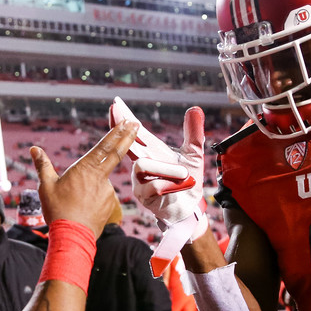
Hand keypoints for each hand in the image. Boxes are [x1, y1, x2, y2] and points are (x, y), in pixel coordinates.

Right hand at [30, 119, 136, 235]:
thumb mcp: (45, 186)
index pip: (106, 146)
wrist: (72, 237)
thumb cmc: (57, 210)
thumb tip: (33, 149)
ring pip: (101, 182)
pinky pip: (102, 197)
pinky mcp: (110, 205)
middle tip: (136, 124)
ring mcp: (108, 192)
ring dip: (92, 187)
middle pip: (116, 153)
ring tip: (76, 202)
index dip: (118, 132)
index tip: (128, 122)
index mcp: (86, 169)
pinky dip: (94, 199)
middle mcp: (100, 177)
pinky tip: (82, 209)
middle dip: (127, 137)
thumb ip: (42, 165)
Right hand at [111, 101, 206, 240]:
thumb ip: (193, 133)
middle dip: (120, 125)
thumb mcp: (193, 154)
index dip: (124, 117)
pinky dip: (169, 185)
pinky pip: (153, 186)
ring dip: (165, 168)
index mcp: (151, 151)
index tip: (116, 102)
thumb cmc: (187, 181)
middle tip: (115, 108)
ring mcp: (139, 179)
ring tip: (185, 174)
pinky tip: (179, 187)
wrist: (189, 208)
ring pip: (141, 165)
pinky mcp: (143, 196)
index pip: (135, 131)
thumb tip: (195, 108)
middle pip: (125, 141)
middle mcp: (141, 163)